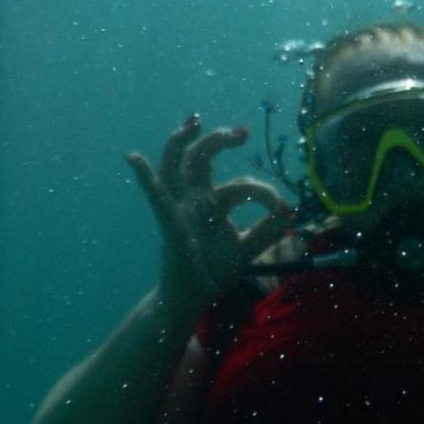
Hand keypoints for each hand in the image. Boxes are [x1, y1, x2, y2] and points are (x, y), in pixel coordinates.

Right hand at [126, 115, 291, 309]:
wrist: (191, 301)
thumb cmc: (214, 271)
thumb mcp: (247, 249)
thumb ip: (267, 232)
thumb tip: (290, 213)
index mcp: (214, 203)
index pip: (241, 185)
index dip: (265, 194)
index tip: (285, 211)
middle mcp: (195, 199)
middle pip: (202, 158)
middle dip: (219, 139)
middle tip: (243, 133)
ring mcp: (181, 208)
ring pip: (176, 165)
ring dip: (182, 141)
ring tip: (193, 121)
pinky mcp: (170, 223)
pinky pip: (156, 197)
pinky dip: (144, 176)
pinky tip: (133, 158)